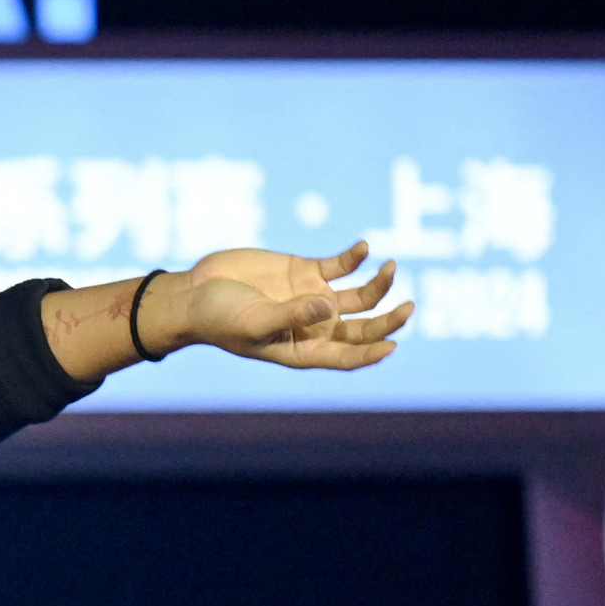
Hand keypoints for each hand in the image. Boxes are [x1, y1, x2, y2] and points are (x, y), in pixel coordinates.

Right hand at [165, 243, 408, 368]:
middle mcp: (315, 326)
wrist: (196, 292)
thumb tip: (329, 306)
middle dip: (387, 320)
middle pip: (362, 327)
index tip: (392, 346)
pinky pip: (340, 265)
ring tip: (389, 267)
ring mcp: (312, 297)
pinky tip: (364, 248)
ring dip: (379, 284)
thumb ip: (291, 315)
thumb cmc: (219, 318)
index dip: (370, 354)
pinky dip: (354, 257)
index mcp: (303, 350)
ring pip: (359, 296)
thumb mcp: (253, 322)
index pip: (345, 357)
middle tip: (409, 308)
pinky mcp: (305, 271)